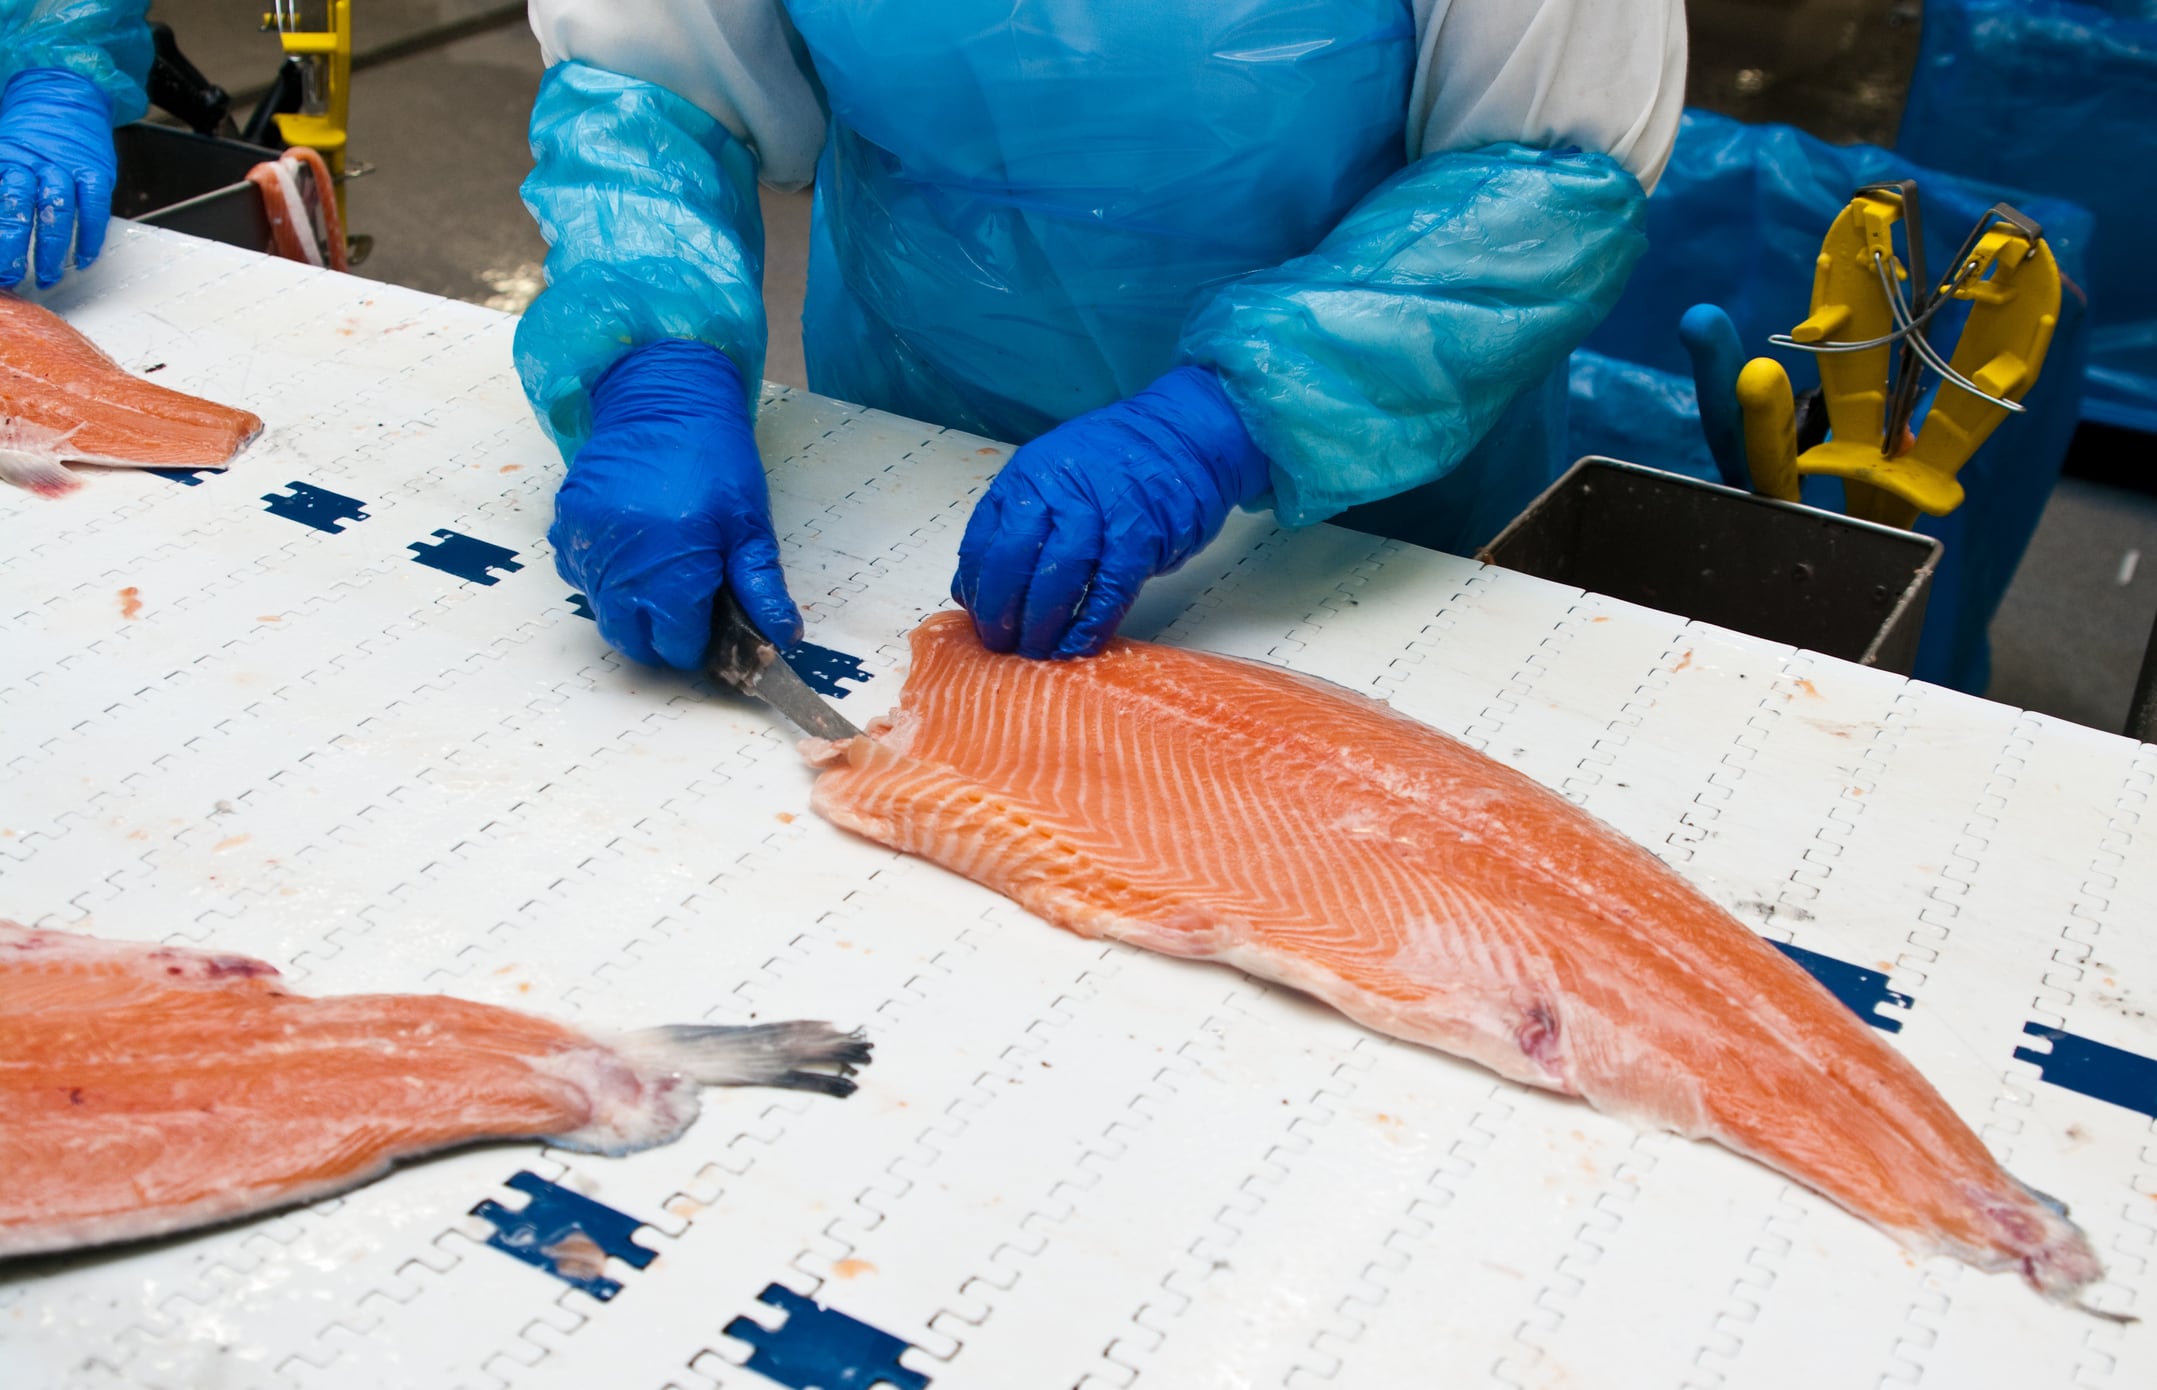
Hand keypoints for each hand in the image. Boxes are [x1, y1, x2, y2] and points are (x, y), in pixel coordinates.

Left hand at [0, 69, 116, 289]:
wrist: (63, 94)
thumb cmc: (28, 133)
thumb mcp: (1, 151)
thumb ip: (2, 189)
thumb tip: (0, 226)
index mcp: (4, 156)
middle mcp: (33, 160)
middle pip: (19, 205)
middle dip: (12, 245)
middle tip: (9, 274)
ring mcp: (67, 165)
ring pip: (57, 210)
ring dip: (52, 249)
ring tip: (47, 275)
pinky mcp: (95, 171)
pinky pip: (94, 209)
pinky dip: (90, 237)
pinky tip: (83, 258)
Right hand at [549, 339, 800, 667]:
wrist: (666, 398)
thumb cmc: (715, 460)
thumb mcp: (751, 527)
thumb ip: (762, 588)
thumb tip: (782, 638)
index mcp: (672, 568)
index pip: (676, 644)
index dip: (698, 644)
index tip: (712, 629)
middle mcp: (620, 563)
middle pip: (630, 639)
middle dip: (659, 638)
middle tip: (687, 614)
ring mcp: (586, 543)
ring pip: (602, 610)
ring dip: (630, 609)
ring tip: (664, 574)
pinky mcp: (566, 523)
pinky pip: (579, 573)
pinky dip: (604, 577)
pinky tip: (635, 551)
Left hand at [952, 366, 1269, 657]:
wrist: (1185, 434)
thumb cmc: (1117, 463)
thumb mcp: (1054, 477)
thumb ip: (1015, 526)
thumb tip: (974, 587)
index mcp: (1029, 476)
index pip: (985, 540)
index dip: (976, 588)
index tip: (977, 619)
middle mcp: (1059, 490)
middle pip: (1014, 560)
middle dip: (1001, 611)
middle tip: (1000, 643)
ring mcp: (1102, 511)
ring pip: (1058, 576)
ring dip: (1043, 622)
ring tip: (1036, 650)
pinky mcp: (1142, 535)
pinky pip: (1109, 588)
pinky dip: (1090, 622)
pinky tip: (1077, 642)